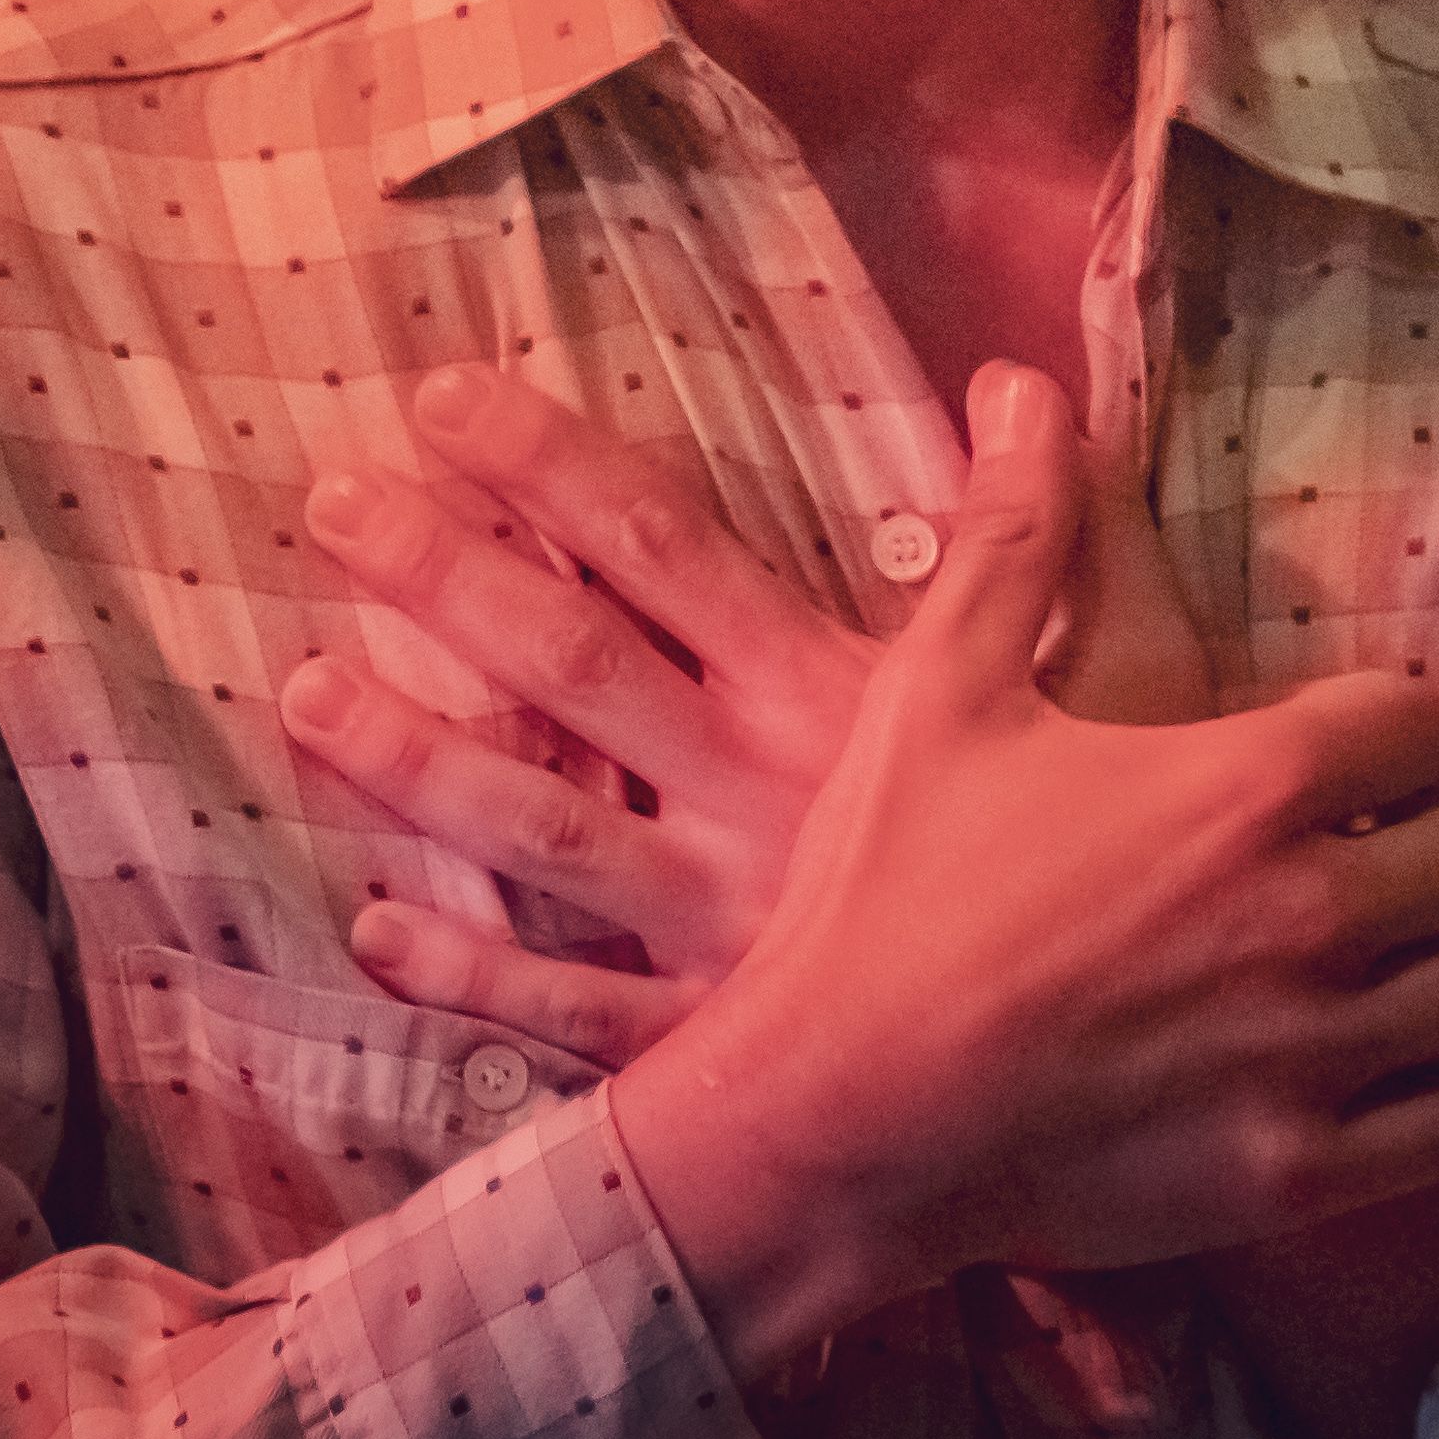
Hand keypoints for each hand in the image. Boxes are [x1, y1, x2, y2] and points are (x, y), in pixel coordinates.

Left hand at [282, 361, 1226, 1059]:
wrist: (1139, 1062)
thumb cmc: (1126, 857)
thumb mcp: (1109, 669)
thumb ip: (1048, 526)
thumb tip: (1022, 376)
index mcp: (832, 696)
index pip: (662, 549)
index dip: (550, 468)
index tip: (442, 398)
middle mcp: (750, 796)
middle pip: (567, 664)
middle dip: (445, 577)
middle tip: (332, 504)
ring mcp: (719, 925)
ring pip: (536, 827)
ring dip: (414, 760)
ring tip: (300, 692)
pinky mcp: (719, 1041)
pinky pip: (574, 1009)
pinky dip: (475, 972)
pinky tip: (379, 928)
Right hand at [606, 366, 1438, 1366]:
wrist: (834, 1113)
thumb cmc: (884, 891)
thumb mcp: (938, 690)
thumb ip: (1013, 536)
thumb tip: (1026, 386)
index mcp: (1243, 782)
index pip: (1423, 724)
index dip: (1391, 732)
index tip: (1344, 757)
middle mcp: (1310, 910)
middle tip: (1384, 856)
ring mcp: (1314, 1051)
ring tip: (1394, 960)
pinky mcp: (1299, 1172)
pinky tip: (1382, 1074)